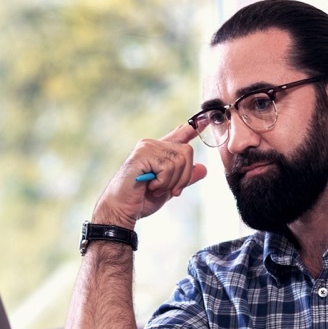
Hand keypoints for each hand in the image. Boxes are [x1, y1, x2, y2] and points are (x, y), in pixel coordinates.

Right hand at [92, 123, 207, 227]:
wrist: (121, 210)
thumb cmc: (140, 200)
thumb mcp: (169, 189)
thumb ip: (184, 178)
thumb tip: (203, 168)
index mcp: (159, 151)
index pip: (180, 134)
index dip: (194, 127)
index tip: (206, 118)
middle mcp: (153, 144)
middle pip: (187, 152)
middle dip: (183, 177)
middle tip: (169, 190)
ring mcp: (147, 147)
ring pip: (179, 161)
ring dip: (170, 182)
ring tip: (154, 188)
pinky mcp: (143, 153)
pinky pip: (168, 166)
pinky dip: (162, 182)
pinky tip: (149, 186)